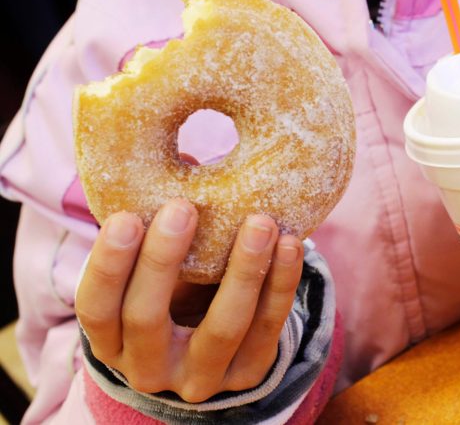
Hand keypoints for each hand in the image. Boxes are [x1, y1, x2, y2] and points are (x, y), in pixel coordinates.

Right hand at [75, 199, 303, 402]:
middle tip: (183, 206)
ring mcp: (199, 377)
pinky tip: (290, 244)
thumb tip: (187, 154)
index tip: (126, 215)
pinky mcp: (247, 375)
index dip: (108, 264)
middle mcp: (148, 368)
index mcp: (113, 340)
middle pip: (146, 318)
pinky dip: (280, 284)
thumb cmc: (173, 294)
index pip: (96, 307)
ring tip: (260, 222)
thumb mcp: (155, 272)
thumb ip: (159, 226)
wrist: (214, 351)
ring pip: (222, 327)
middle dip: (163, 260)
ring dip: (243, 270)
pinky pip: (267, 328)